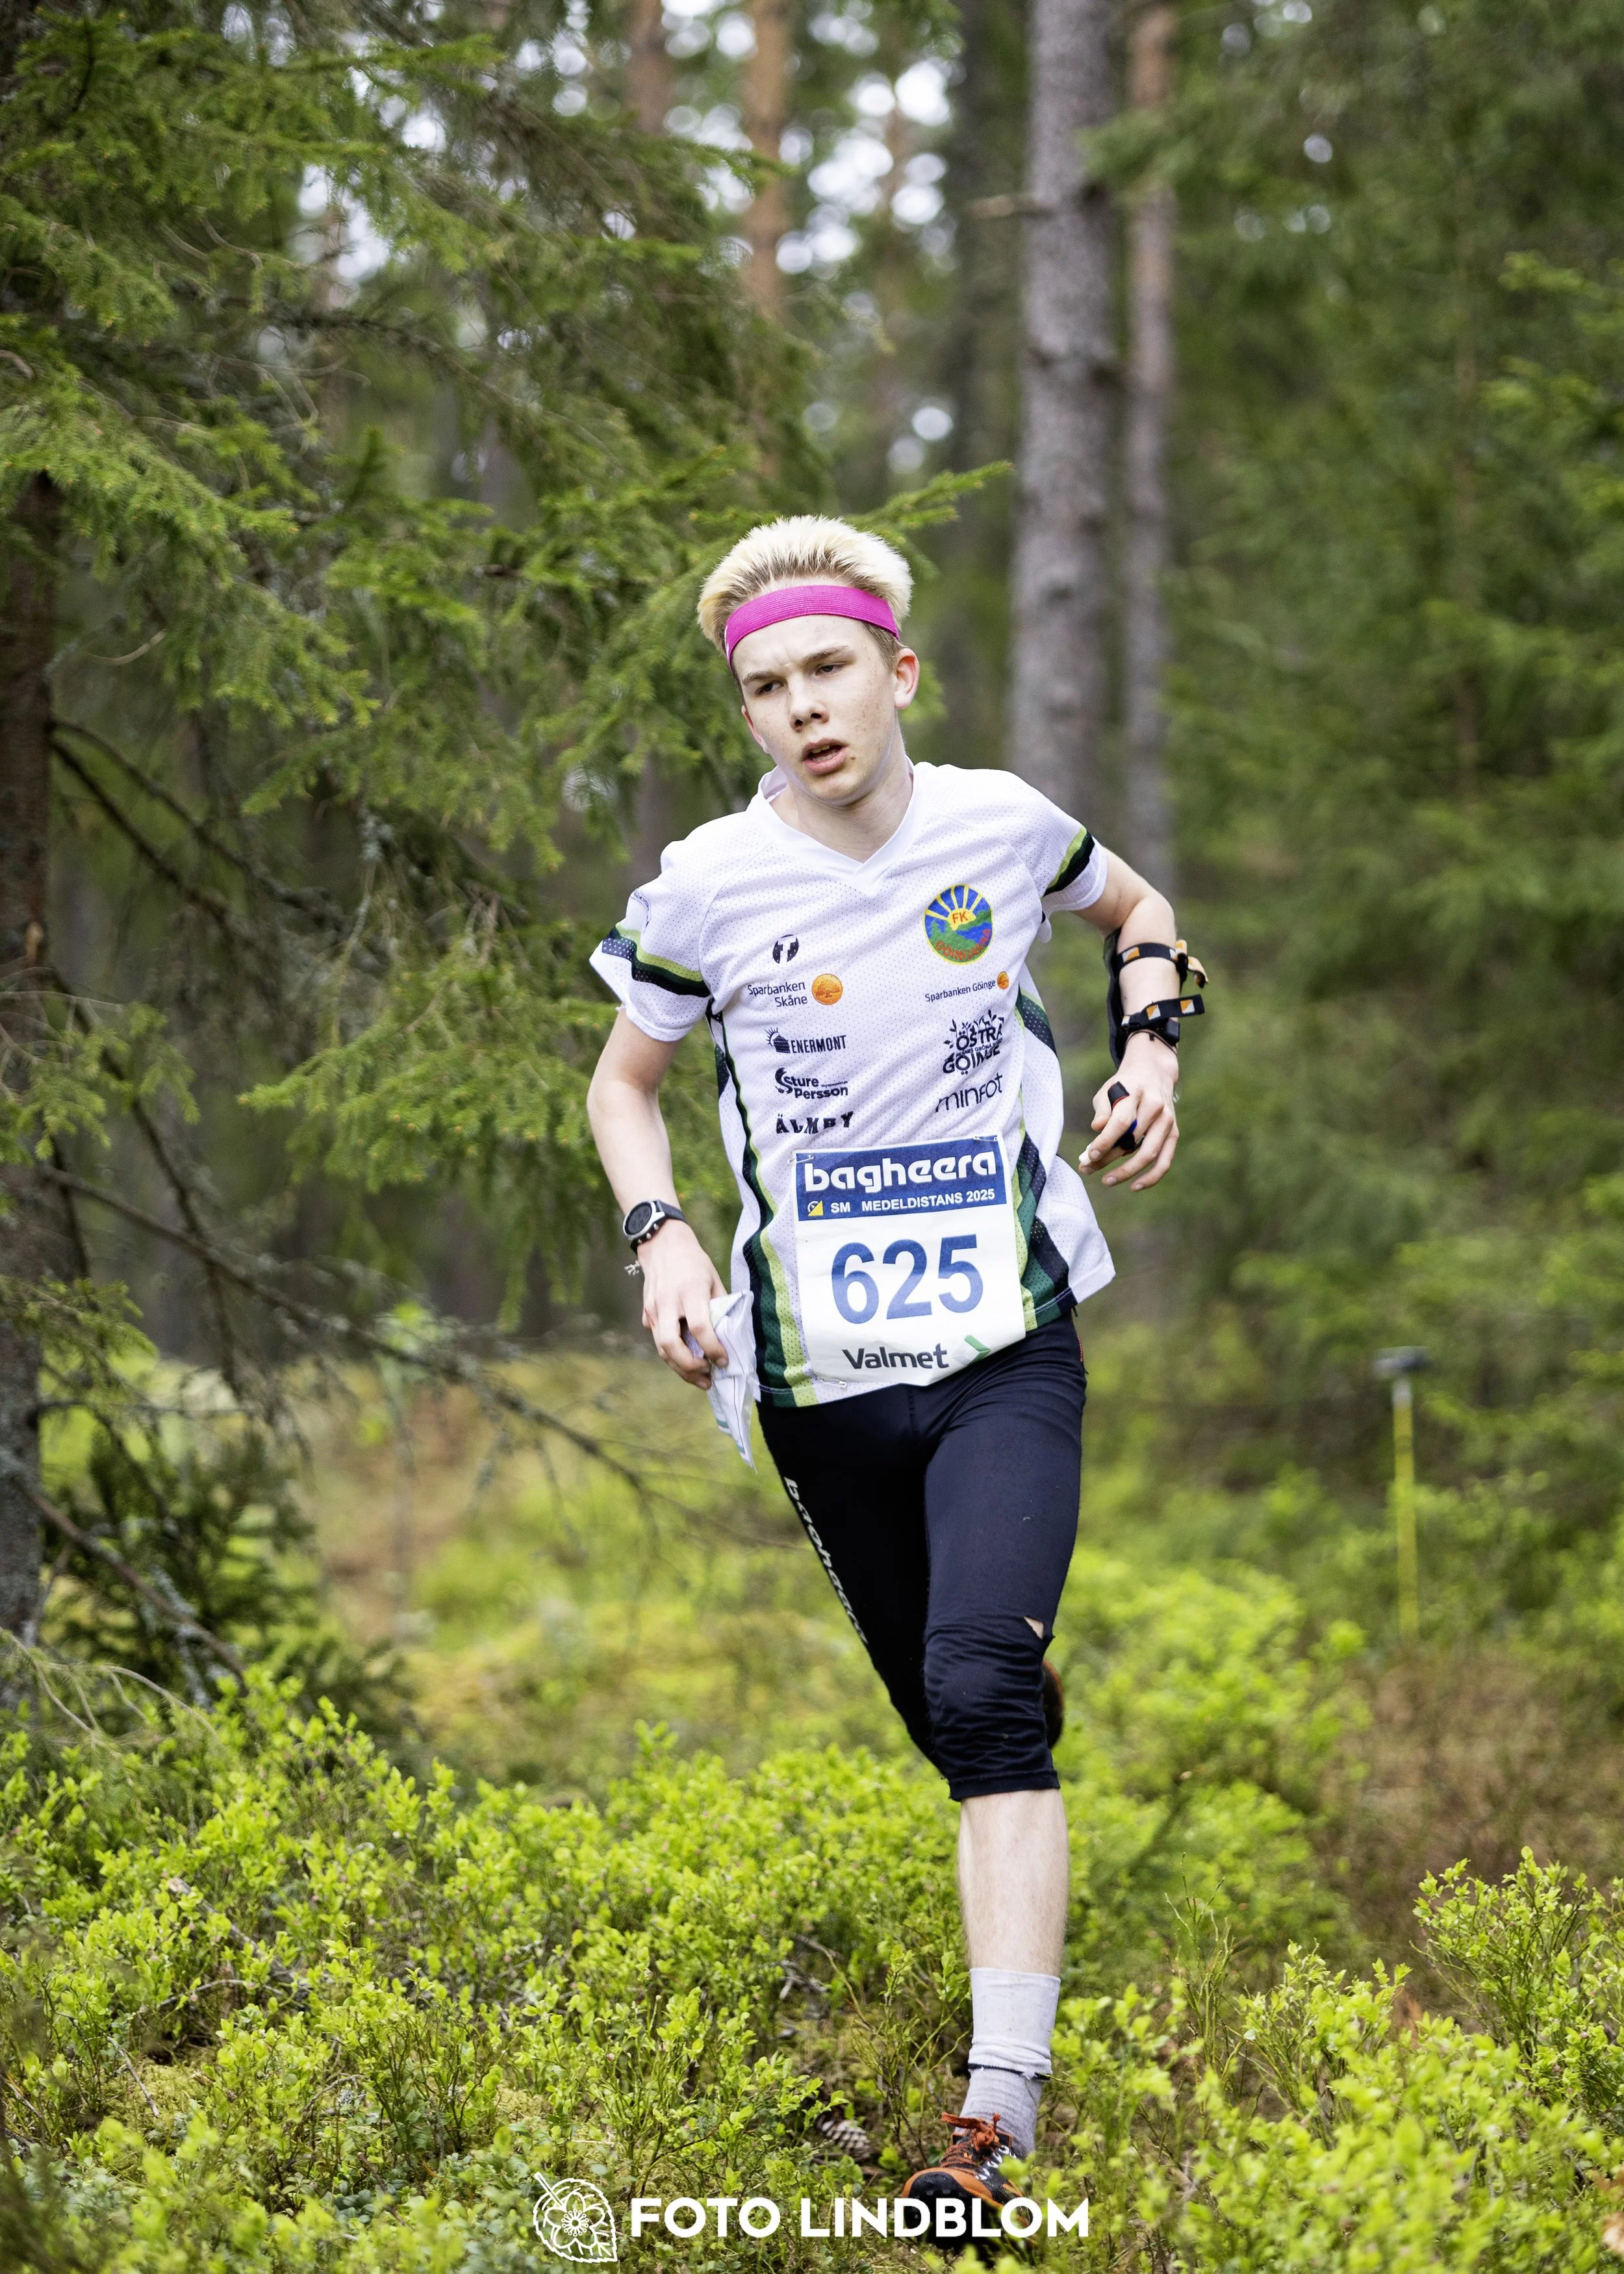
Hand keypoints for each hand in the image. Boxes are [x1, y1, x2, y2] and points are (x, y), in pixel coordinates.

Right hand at [635, 1219, 727, 1385]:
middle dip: (690, 1368)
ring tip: (699, 1378)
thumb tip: (729, 1336)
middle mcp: (668, 1303)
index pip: (700, 1329)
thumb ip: (720, 1307)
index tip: (724, 1361)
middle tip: (708, 1377)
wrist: (662, 1244)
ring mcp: (654, 1309)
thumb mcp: (714, 1279)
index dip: (713, 1349)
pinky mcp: (647, 1313)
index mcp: (690, 1292)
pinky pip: (658, 1340)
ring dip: (680, 1369)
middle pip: (672, 1345)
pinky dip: (672, 1356)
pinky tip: (687, 1362)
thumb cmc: (693, 1262)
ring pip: (661, 1348)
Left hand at [1079, 1034, 1178, 1190]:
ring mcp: (1167, 1121)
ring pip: (1149, 1153)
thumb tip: (1097, 1129)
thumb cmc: (1125, 1085)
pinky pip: (1165, 1160)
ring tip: (1107, 1180)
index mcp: (1136, 1092)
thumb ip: (1102, 1110)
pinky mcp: (1174, 1133)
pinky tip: (1135, 1186)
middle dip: (1108, 1158)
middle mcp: (1156, 1107)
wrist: (1154, 1072)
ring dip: (1127, 1171)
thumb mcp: (1108, 1090)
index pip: (1121, 1121)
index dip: (1105, 1141)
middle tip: (1087, 1169)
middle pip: (1132, 1140)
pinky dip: (1151, 1176)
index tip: (1089, 1155)